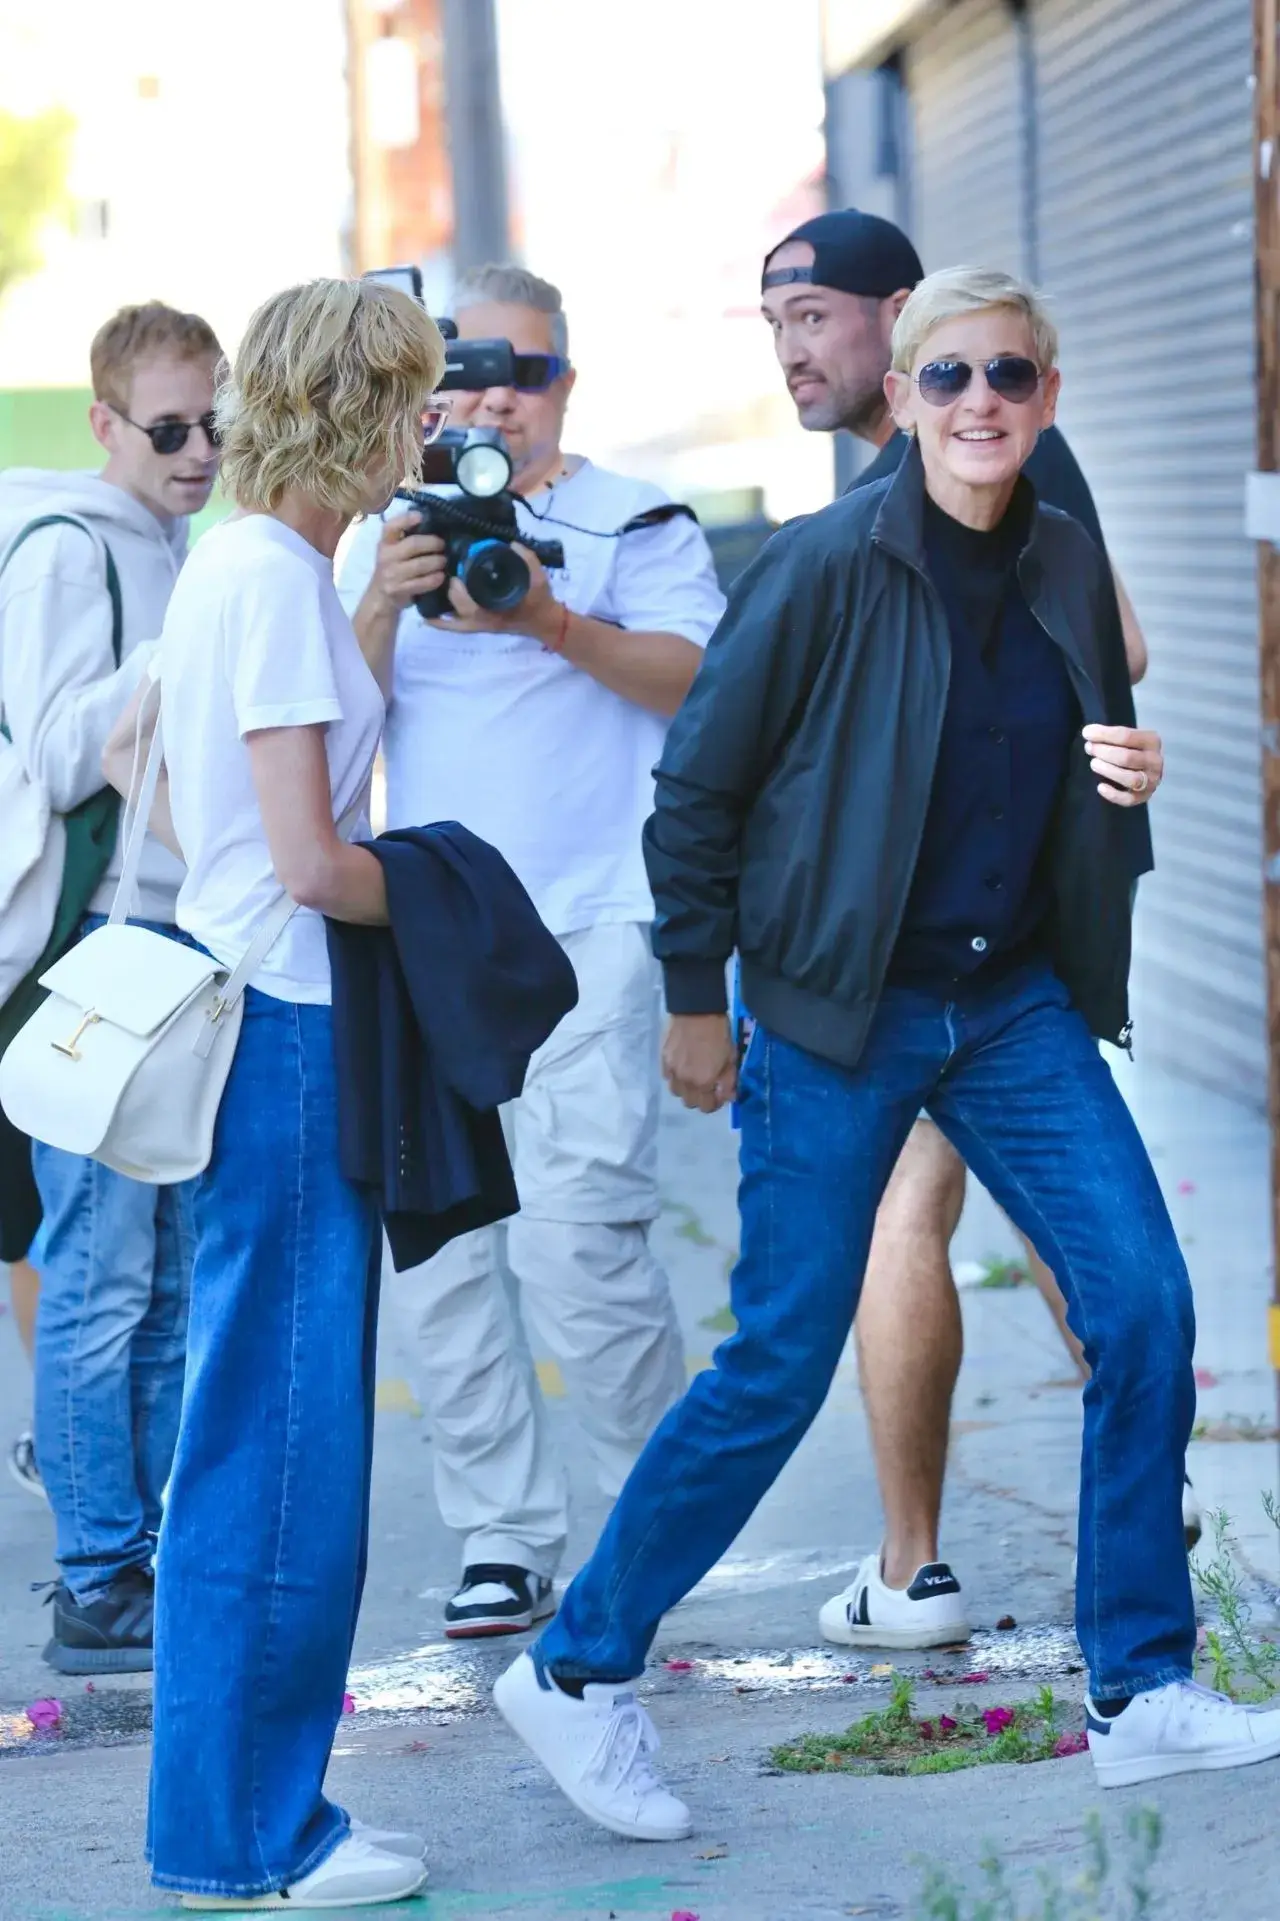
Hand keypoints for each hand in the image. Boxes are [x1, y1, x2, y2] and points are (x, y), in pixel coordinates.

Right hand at [370, 511, 448, 612]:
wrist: (381, 596)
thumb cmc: (394, 568)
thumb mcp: (394, 550)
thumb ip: (407, 538)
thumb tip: (434, 525)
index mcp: (385, 542)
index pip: (391, 526)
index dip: (406, 519)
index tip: (420, 516)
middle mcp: (386, 556)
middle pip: (413, 544)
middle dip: (433, 543)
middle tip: (443, 545)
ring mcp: (391, 574)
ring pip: (420, 565)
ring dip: (437, 562)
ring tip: (444, 561)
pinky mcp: (399, 589)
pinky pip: (422, 583)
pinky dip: (434, 579)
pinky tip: (441, 576)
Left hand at [429, 544, 557, 639]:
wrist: (543, 620)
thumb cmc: (539, 599)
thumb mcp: (538, 577)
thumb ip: (526, 559)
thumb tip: (509, 543)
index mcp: (495, 609)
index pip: (470, 603)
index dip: (460, 588)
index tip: (459, 572)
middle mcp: (483, 620)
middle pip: (458, 607)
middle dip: (451, 590)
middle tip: (452, 574)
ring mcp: (478, 626)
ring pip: (452, 620)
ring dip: (440, 606)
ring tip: (433, 589)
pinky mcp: (476, 627)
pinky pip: (454, 628)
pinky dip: (440, 622)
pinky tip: (427, 614)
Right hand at [661, 1013, 737, 1113]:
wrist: (696, 1010)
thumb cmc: (718, 1034)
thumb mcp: (731, 1059)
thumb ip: (729, 1082)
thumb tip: (728, 1097)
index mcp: (704, 1083)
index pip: (707, 1107)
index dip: (715, 1103)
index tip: (720, 1093)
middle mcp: (685, 1082)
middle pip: (690, 1103)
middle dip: (701, 1098)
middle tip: (708, 1085)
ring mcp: (671, 1072)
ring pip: (677, 1093)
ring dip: (687, 1089)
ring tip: (694, 1077)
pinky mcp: (663, 1061)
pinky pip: (668, 1078)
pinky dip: (676, 1078)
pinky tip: (683, 1067)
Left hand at [1082, 724, 1162, 806]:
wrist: (1142, 768)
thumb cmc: (1128, 748)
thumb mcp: (1125, 737)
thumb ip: (1109, 735)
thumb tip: (1088, 733)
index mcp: (1151, 741)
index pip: (1126, 736)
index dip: (1103, 734)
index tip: (1087, 733)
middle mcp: (1155, 761)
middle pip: (1127, 757)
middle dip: (1103, 752)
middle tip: (1089, 748)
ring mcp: (1151, 780)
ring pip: (1131, 778)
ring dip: (1108, 771)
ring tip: (1094, 764)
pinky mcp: (1144, 796)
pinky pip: (1129, 799)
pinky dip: (1113, 795)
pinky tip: (1100, 787)